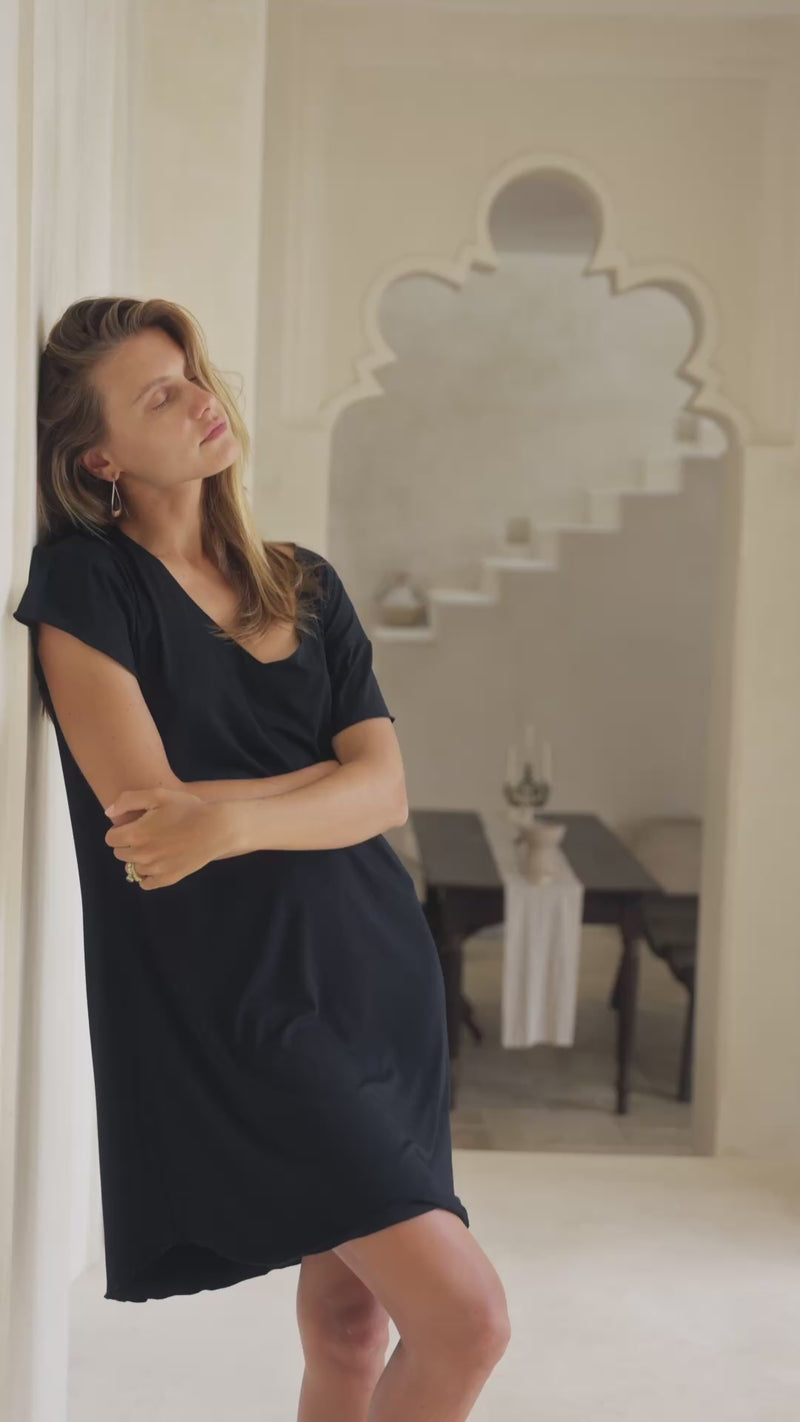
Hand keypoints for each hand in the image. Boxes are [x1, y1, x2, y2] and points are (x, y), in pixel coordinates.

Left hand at [104, 785, 231, 889]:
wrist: (216, 828)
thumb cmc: (187, 809)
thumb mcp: (158, 795)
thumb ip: (128, 800)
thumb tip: (108, 812)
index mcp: (136, 834)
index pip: (110, 838)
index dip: (120, 829)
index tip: (135, 824)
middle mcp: (142, 855)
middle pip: (119, 854)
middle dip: (128, 844)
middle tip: (147, 833)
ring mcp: (155, 869)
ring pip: (132, 868)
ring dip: (138, 858)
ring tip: (156, 846)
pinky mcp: (168, 879)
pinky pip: (145, 883)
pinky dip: (147, 875)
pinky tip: (158, 863)